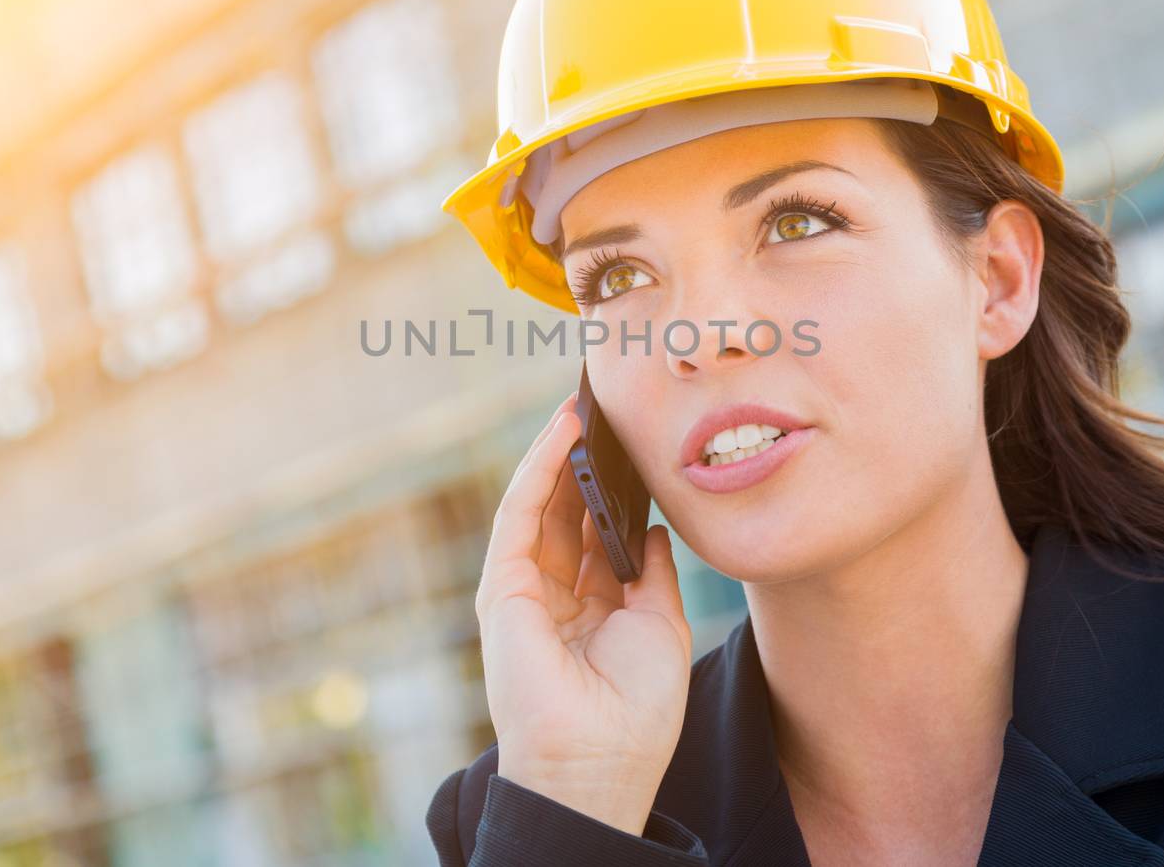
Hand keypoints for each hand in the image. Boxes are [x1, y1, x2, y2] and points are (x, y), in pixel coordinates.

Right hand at [474, 390, 693, 836]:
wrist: (601, 760)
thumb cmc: (636, 710)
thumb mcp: (660, 625)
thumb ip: (653, 573)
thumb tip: (655, 529)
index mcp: (589, 607)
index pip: (596, 531)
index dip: (612, 485)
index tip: (632, 439)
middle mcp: (552, 594)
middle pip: (566, 510)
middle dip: (584, 459)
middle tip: (608, 405)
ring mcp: (524, 590)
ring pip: (540, 503)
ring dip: (560, 451)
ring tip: (587, 402)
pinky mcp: (504, 588)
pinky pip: (520, 514)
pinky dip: (540, 468)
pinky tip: (564, 432)